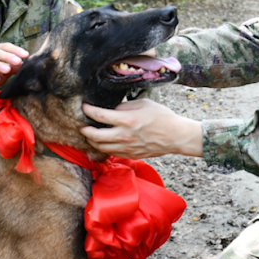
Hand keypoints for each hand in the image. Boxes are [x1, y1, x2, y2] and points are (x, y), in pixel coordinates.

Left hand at [80, 99, 202, 159]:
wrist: (176, 136)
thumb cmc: (162, 117)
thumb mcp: (144, 104)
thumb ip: (126, 106)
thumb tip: (113, 108)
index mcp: (127, 120)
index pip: (100, 116)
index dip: (88, 111)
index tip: (84, 107)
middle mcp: (124, 136)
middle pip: (95, 136)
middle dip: (85, 130)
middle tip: (82, 125)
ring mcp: (126, 147)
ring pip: (100, 147)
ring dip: (91, 141)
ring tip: (90, 135)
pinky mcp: (130, 155)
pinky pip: (111, 153)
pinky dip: (103, 148)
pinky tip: (103, 142)